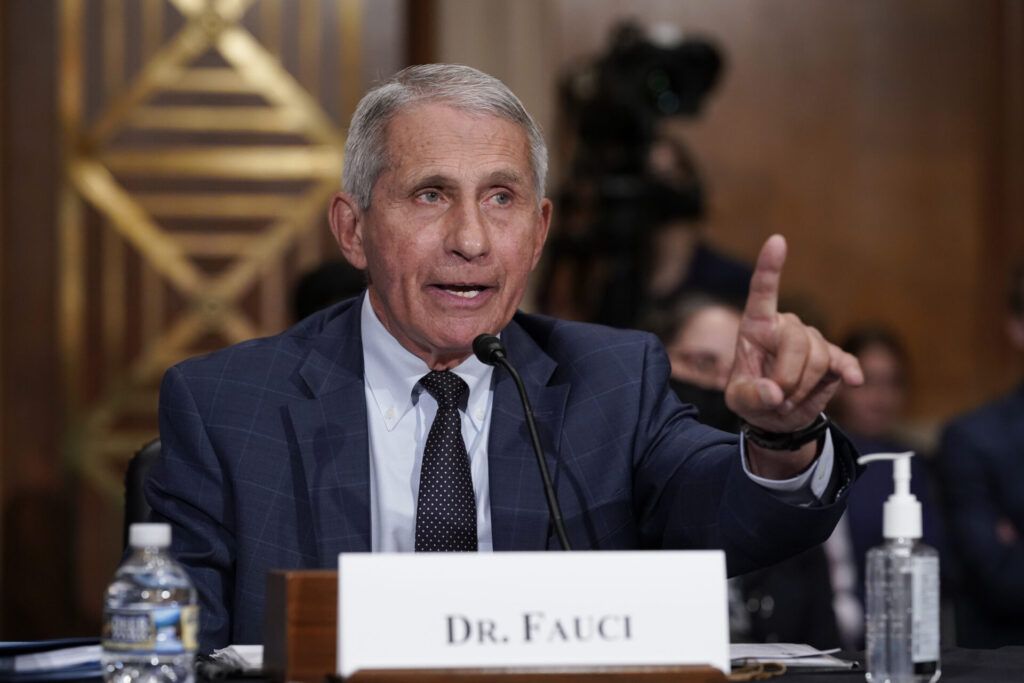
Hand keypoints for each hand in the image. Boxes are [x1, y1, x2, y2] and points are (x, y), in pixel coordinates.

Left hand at [726, 235, 862, 433]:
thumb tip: (773, 393)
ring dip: (804, 386)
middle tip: (778, 399)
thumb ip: (751, 396)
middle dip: (790, 376)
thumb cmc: (752, 398)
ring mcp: (812, 341)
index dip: (769, 268)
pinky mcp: (834, 359)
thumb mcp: (740, 401)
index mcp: (756, 326)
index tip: (777, 240)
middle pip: (798, 340)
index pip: (762, 292)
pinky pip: (844, 361)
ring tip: (789, 399)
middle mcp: (786, 326)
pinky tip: (856, 380)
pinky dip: (850, 370)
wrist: (778, 416)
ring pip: (819, 356)